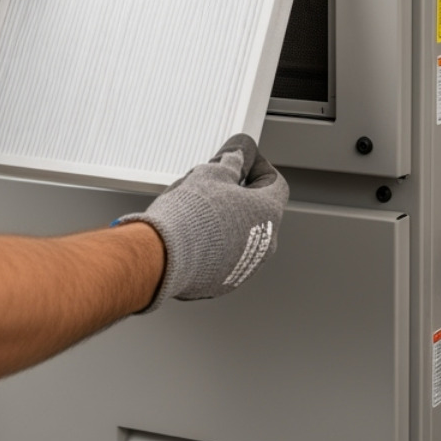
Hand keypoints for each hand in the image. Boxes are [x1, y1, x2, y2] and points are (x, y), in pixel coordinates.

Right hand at [116, 134, 288, 311]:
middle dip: (238, 195)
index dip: (259, 168)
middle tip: (216, 184)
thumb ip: (230, 164)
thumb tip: (236, 159)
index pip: (275, 183)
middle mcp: (264, 244)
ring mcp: (245, 266)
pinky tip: (193, 233)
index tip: (243, 162)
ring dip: (226, 221)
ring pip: (240, 236)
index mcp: (268, 214)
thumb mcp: (211, 174)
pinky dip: (213, 244)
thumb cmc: (191, 215)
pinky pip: (224, 257)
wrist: (165, 255)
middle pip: (257, 212)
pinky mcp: (225, 282)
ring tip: (198, 209)